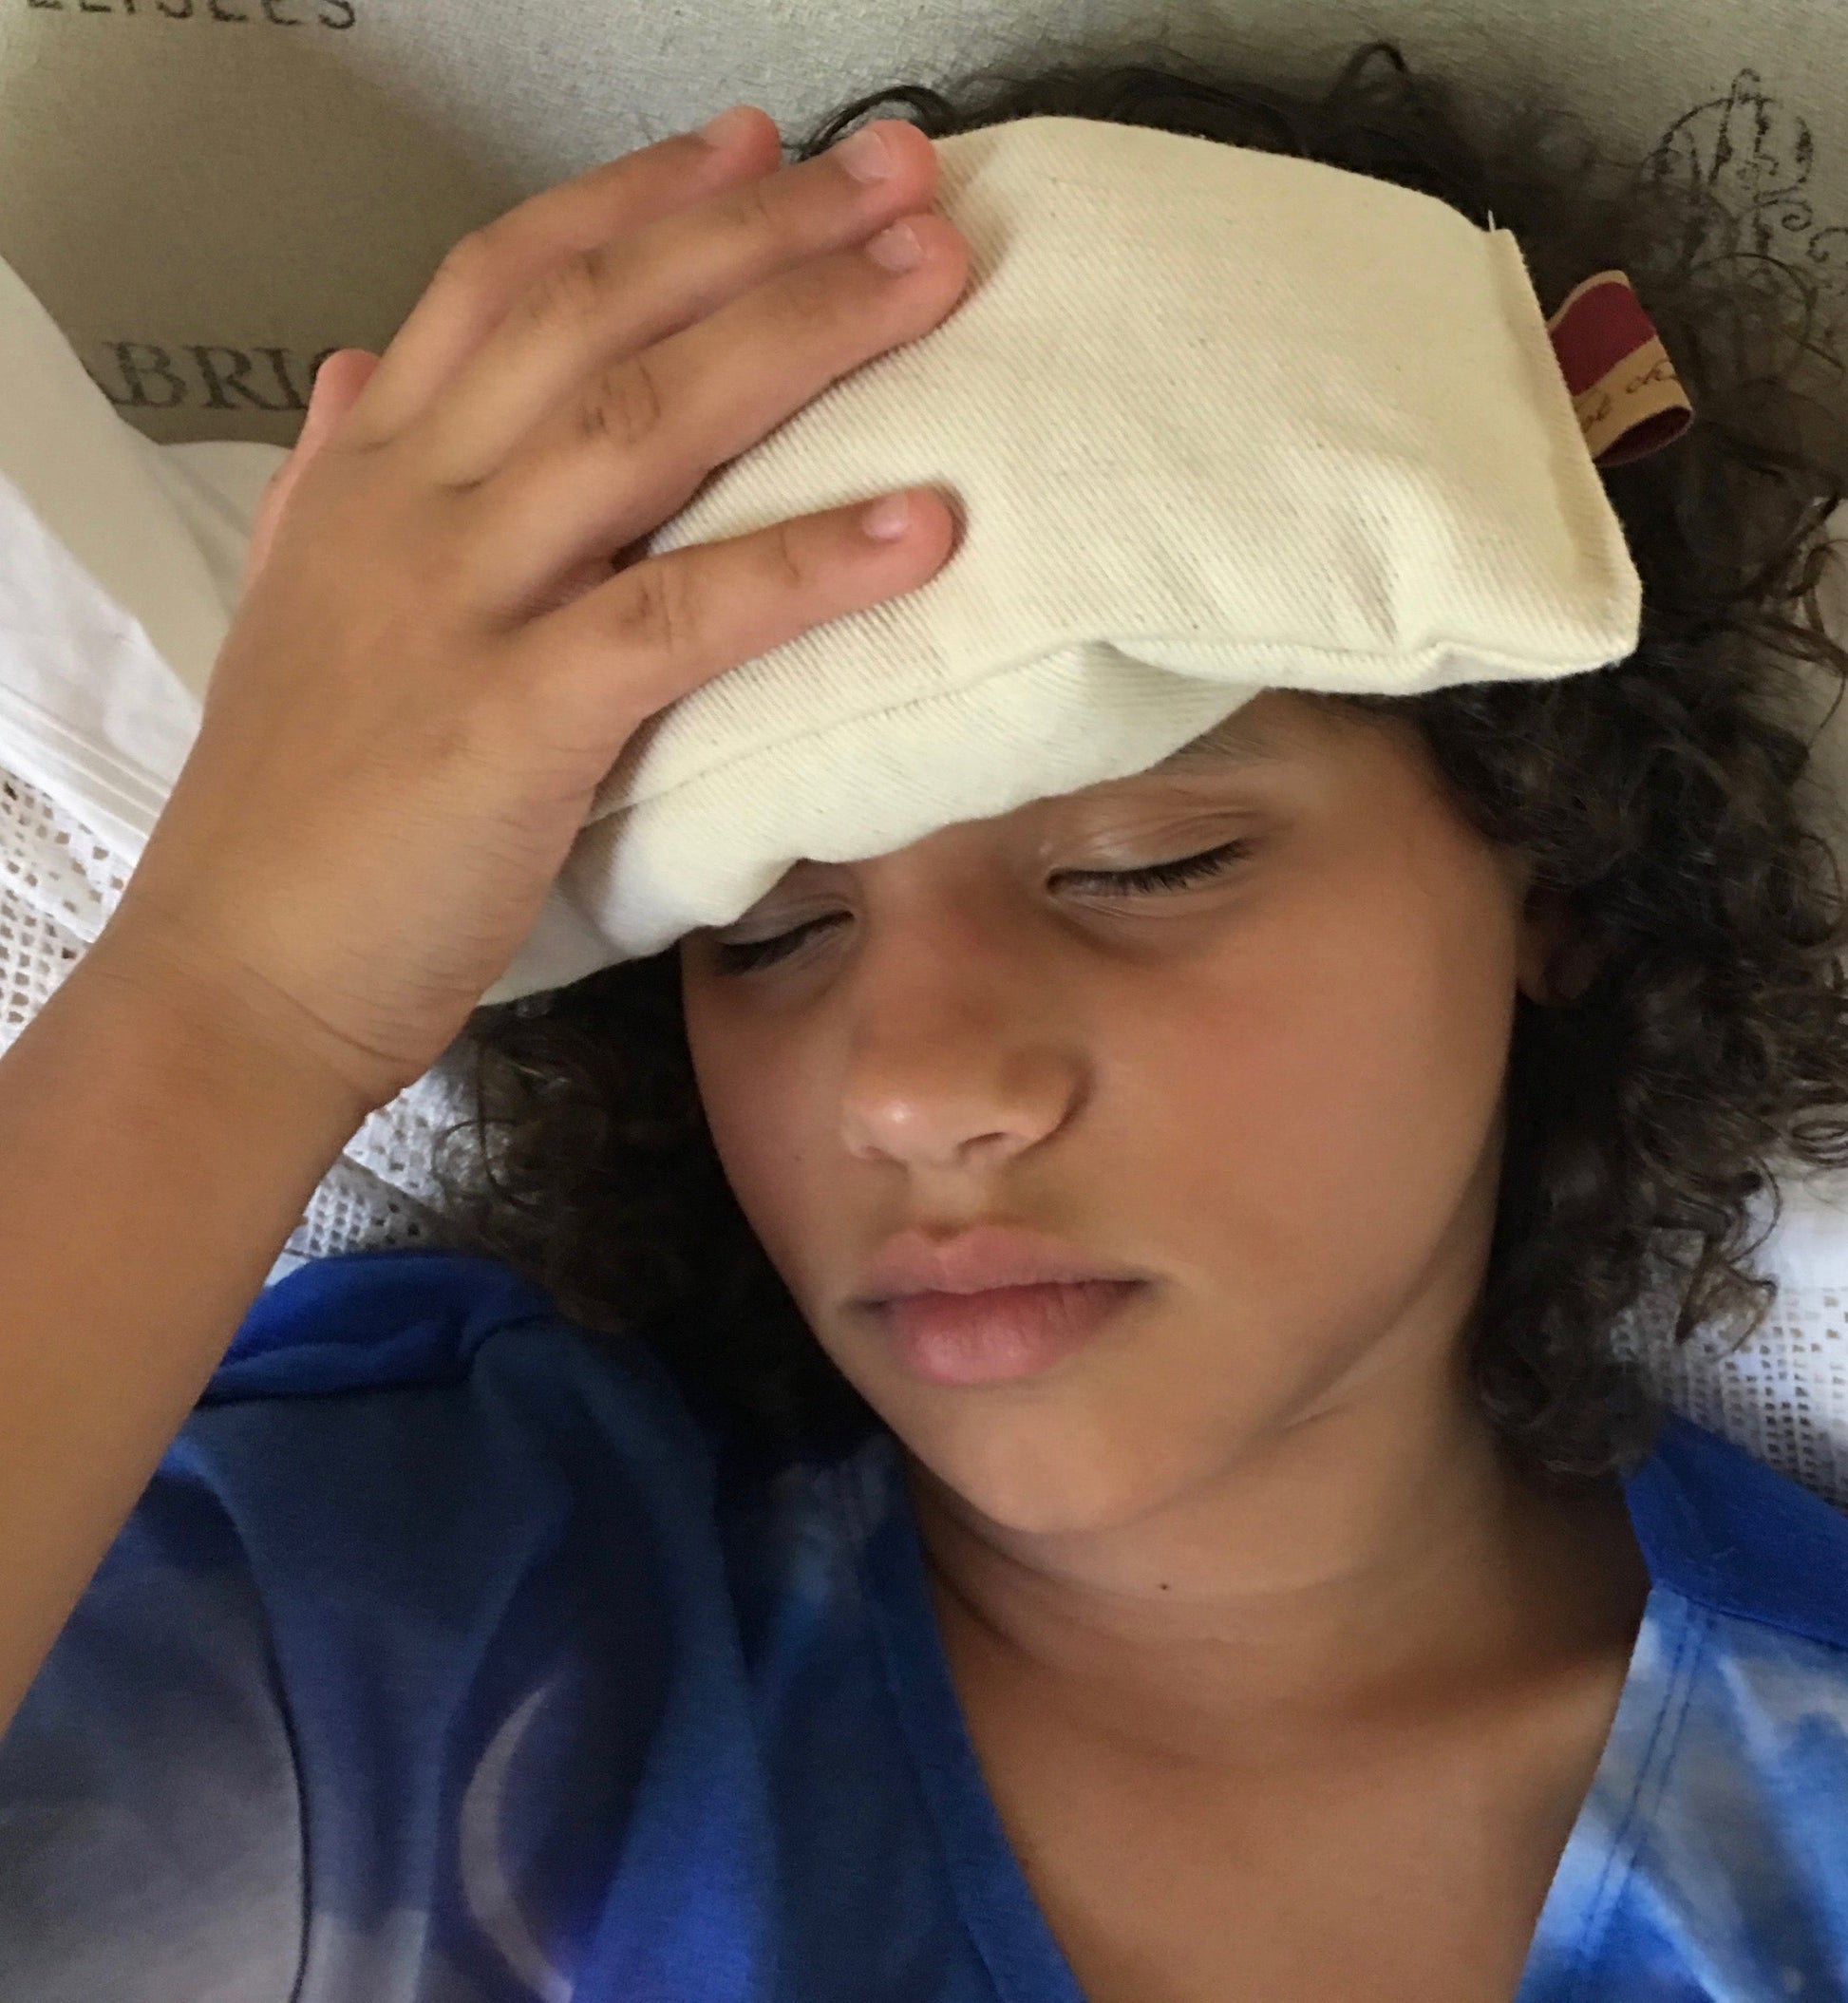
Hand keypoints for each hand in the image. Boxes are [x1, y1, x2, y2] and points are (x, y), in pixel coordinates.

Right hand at [95, 108, 966, 1117]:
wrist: (237, 974)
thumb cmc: (292, 816)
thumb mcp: (298, 612)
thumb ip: (333, 481)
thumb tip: (358, 370)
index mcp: (371, 475)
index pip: (507, 280)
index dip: (640, 199)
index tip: (758, 149)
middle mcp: (412, 505)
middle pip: (599, 314)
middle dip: (760, 227)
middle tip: (899, 169)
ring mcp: (459, 604)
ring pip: (643, 423)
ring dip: (804, 334)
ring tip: (934, 277)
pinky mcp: (513, 721)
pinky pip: (679, 616)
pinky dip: (804, 565)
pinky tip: (920, 529)